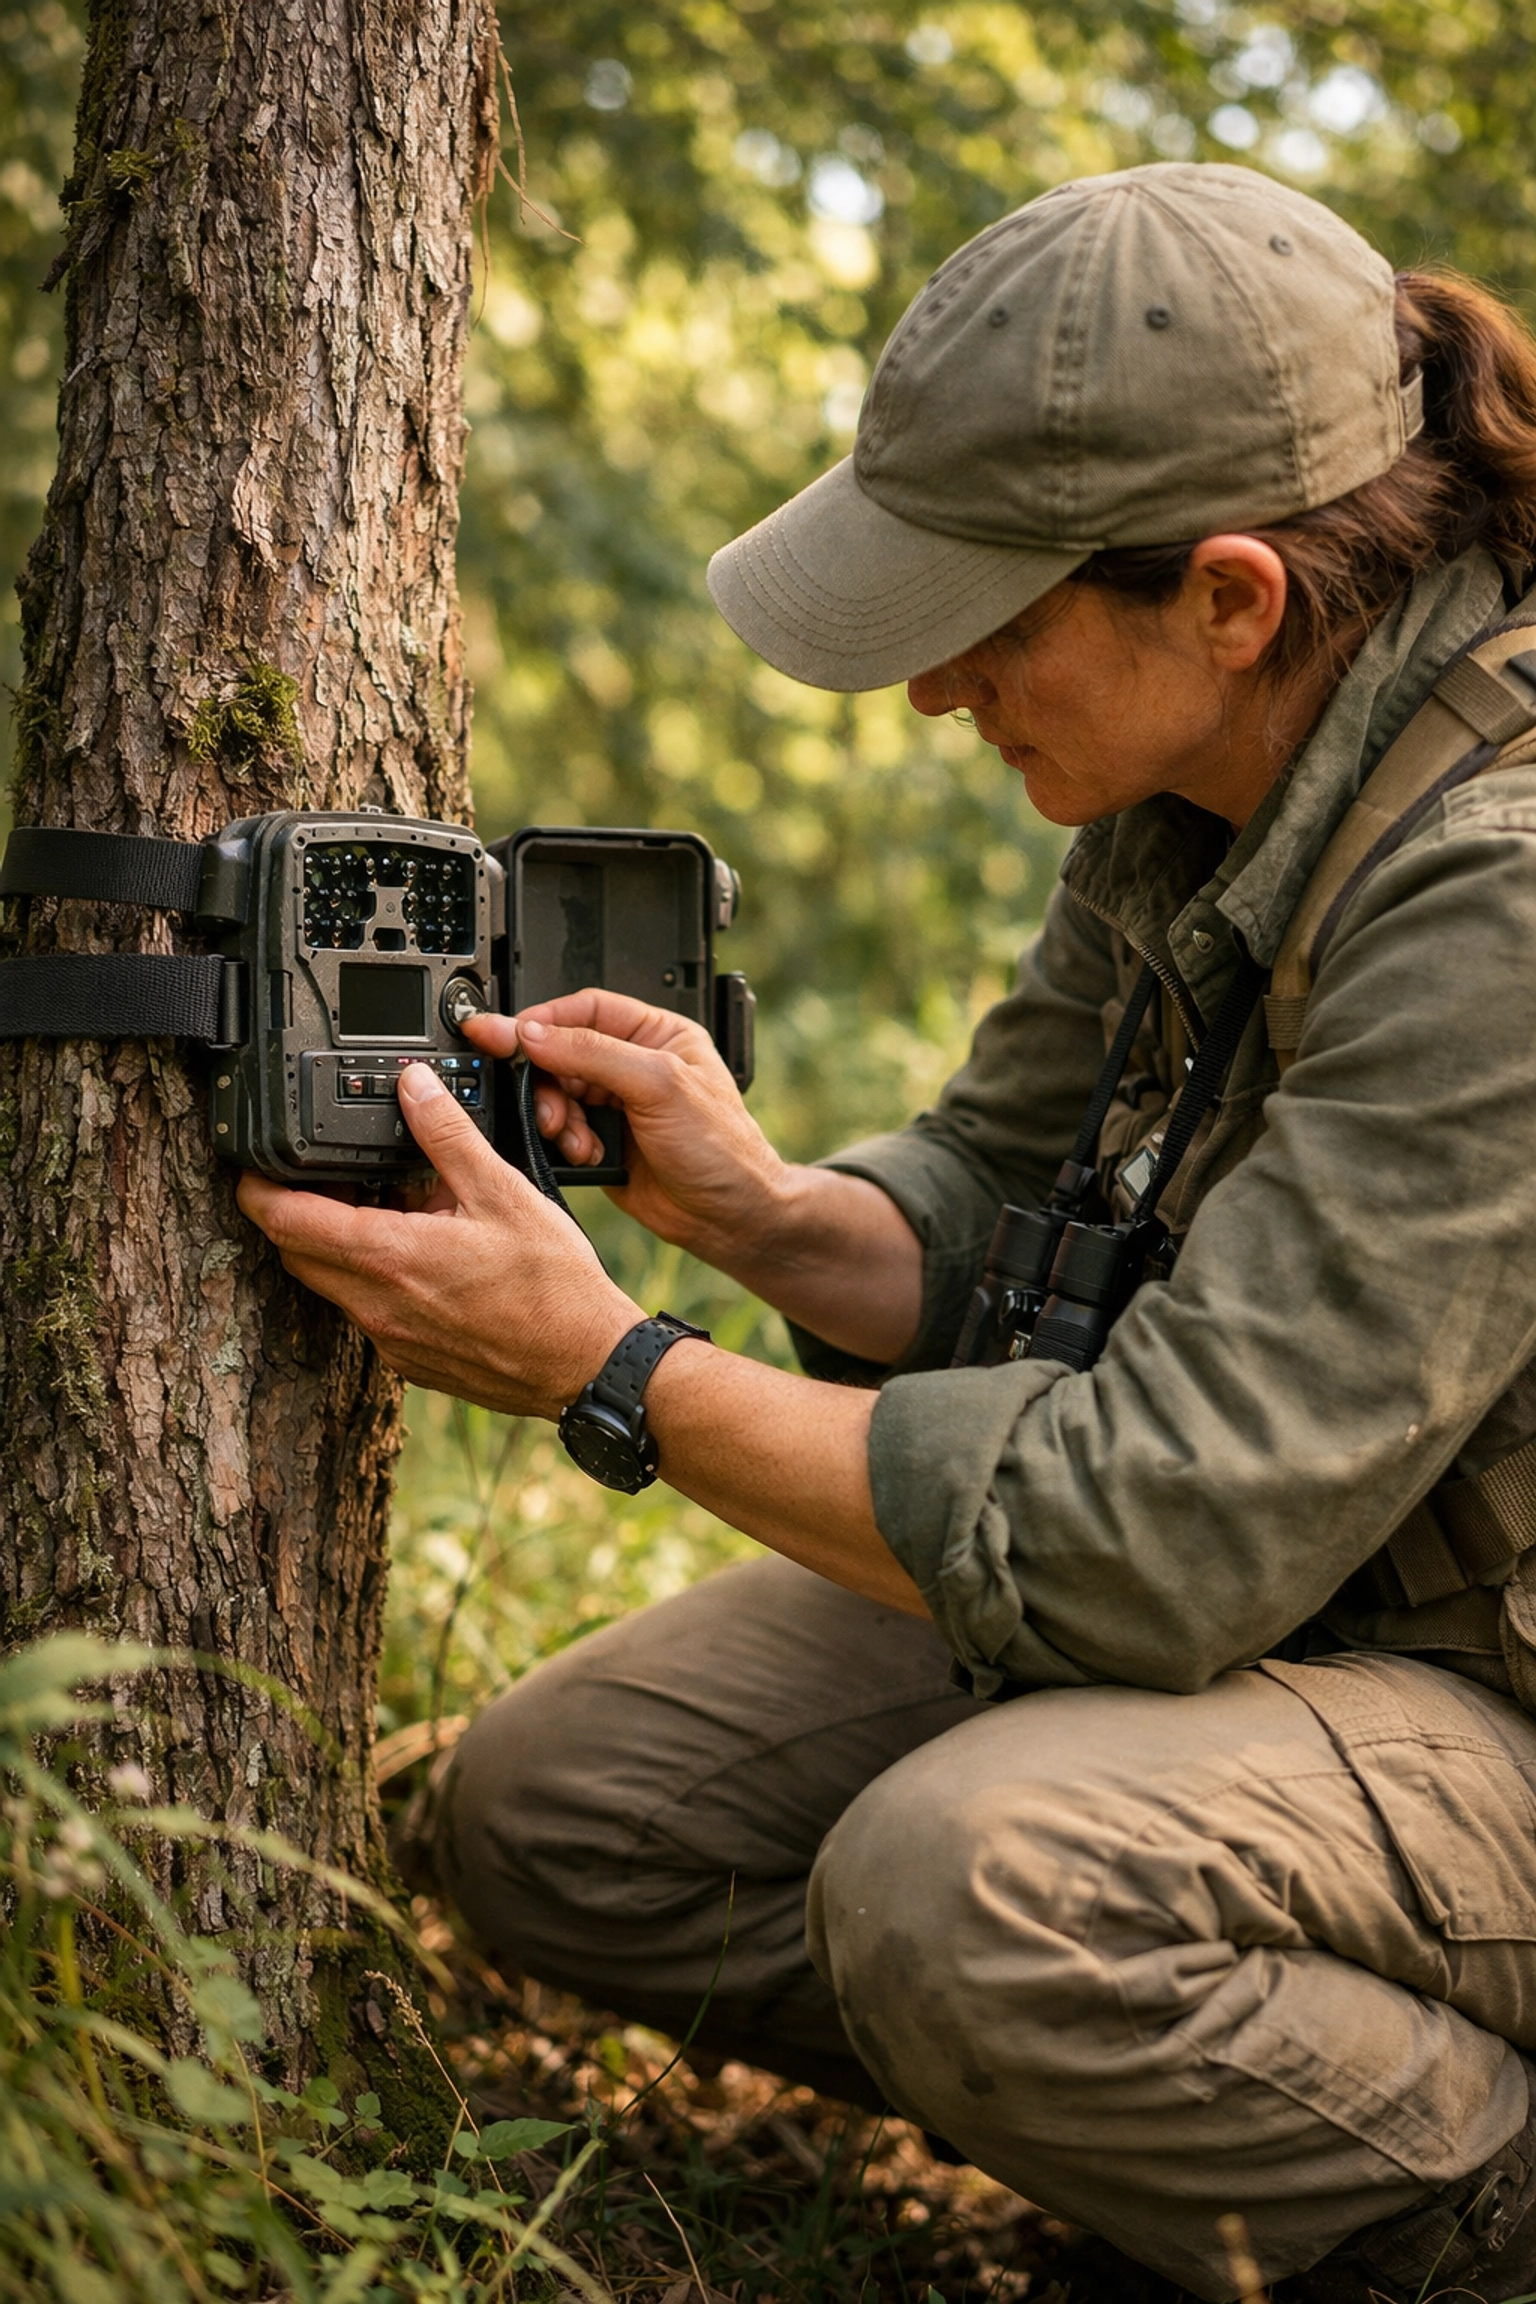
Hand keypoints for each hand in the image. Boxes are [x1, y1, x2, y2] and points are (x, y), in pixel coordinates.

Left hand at [235, 1064, 641, 1418]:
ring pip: (333, 1283)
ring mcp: (389, 1339)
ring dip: (340, 1244)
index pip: (284, 1221)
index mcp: (387, 1257)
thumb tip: (411, 1086)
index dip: (255, 1187)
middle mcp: (375, 1306)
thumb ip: (446, 1135)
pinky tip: (421, 1256)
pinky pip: (368, 1312)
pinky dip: (375, 1278)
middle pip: (297, 1253)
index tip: (253, 1165)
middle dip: (296, 1211)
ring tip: (389, 1208)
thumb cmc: (554, 1289)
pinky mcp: (410, 1361)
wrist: (585, 1365)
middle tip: (327, 1174)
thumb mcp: (502, 1192)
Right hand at [460, 994, 790, 1266]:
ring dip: (555, 1116)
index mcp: (655, 1034)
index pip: (585, 1010)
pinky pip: (559, 1133)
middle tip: (539, 1100)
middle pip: (560, 1053)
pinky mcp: (600, 1143)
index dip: (543, 1020)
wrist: (730, 1217)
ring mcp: (614, 1106)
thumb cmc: (722, 1148)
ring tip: (571, 1136)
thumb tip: (535, 1032)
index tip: (505, 1032)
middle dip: (545, 1078)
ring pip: (555, 1095)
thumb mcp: (660, 1085)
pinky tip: (586, 1155)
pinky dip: (563, 1144)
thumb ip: (594, 1053)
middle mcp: (632, 1066)